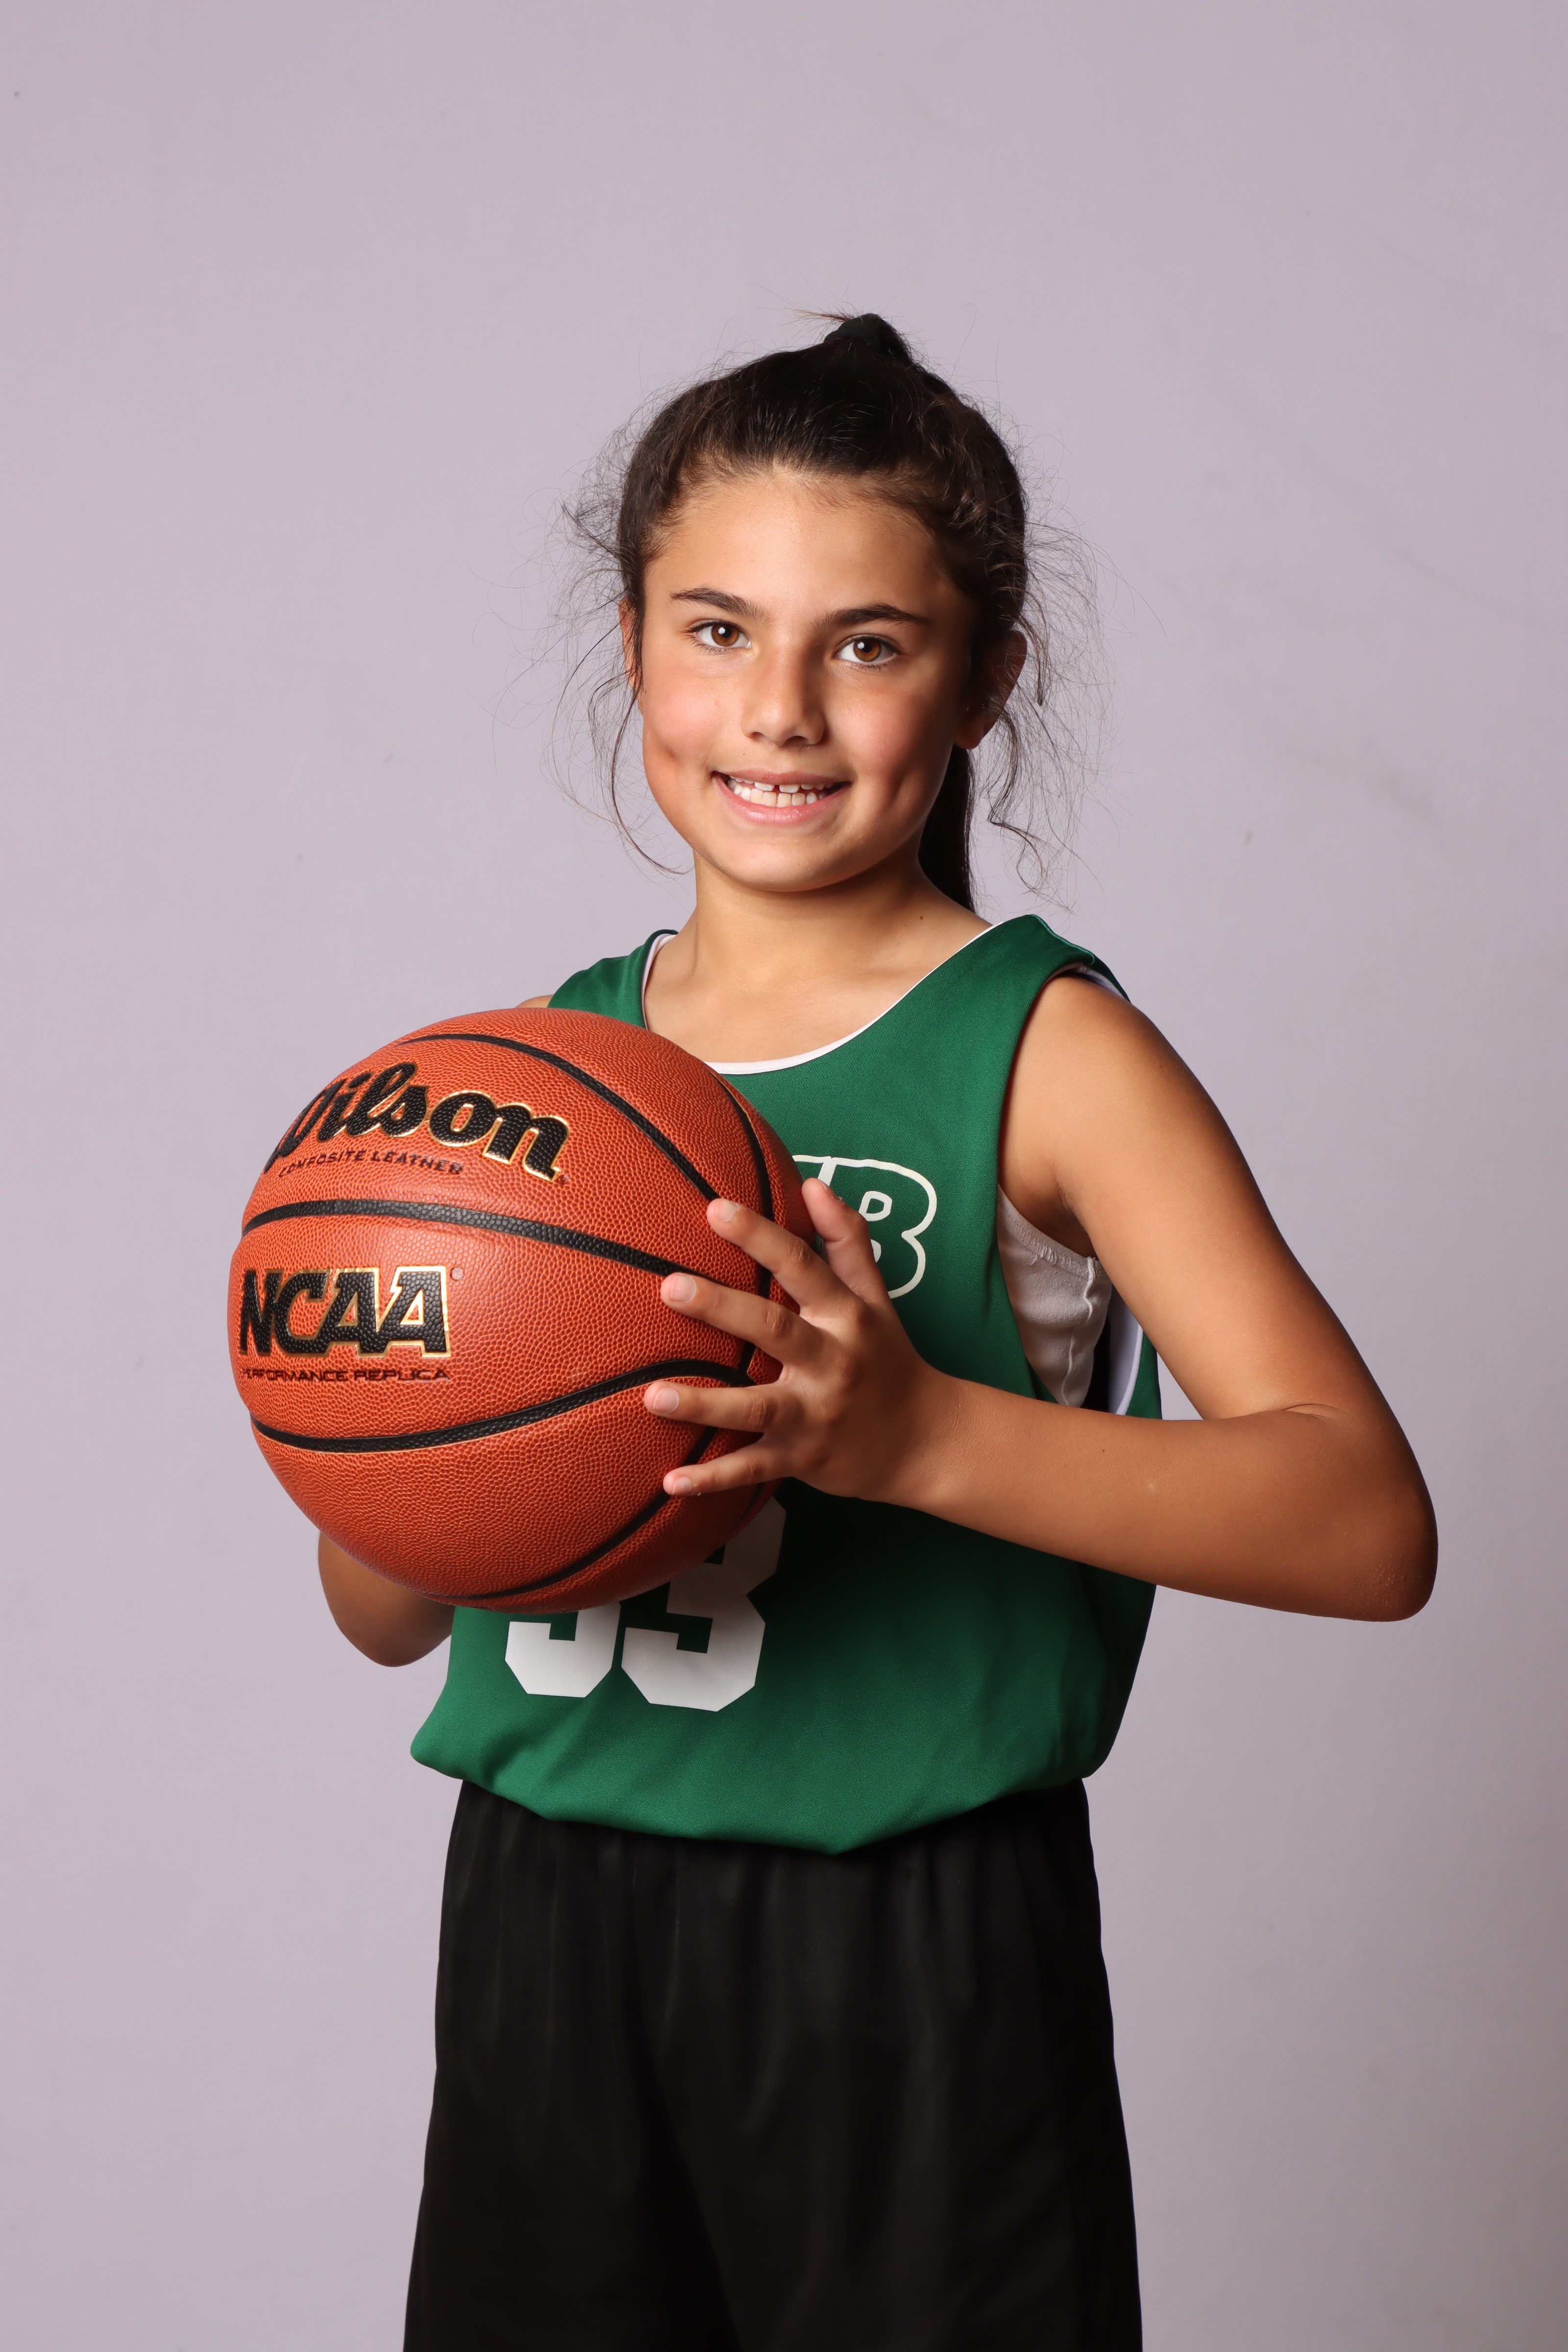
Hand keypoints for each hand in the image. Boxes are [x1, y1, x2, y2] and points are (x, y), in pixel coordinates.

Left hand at [643, 1179, 948, 1502]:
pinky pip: (753, 1470)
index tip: (716, 1208)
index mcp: (846, 1317)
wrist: (926, 1441)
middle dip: (721, 1308)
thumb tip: (813, 1184)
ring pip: (756, 1408)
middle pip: (773, 1329)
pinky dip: (713, 1480)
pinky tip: (670, 1481)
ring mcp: (816, 1414)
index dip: (761, 1236)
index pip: (802, 1266)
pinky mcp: (802, 1458)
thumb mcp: (877, 1299)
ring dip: (705, 1404)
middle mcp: (833, 1362)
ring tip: (652, 1396)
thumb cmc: (888, 1359)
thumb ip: (847, 1242)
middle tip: (669, 1287)